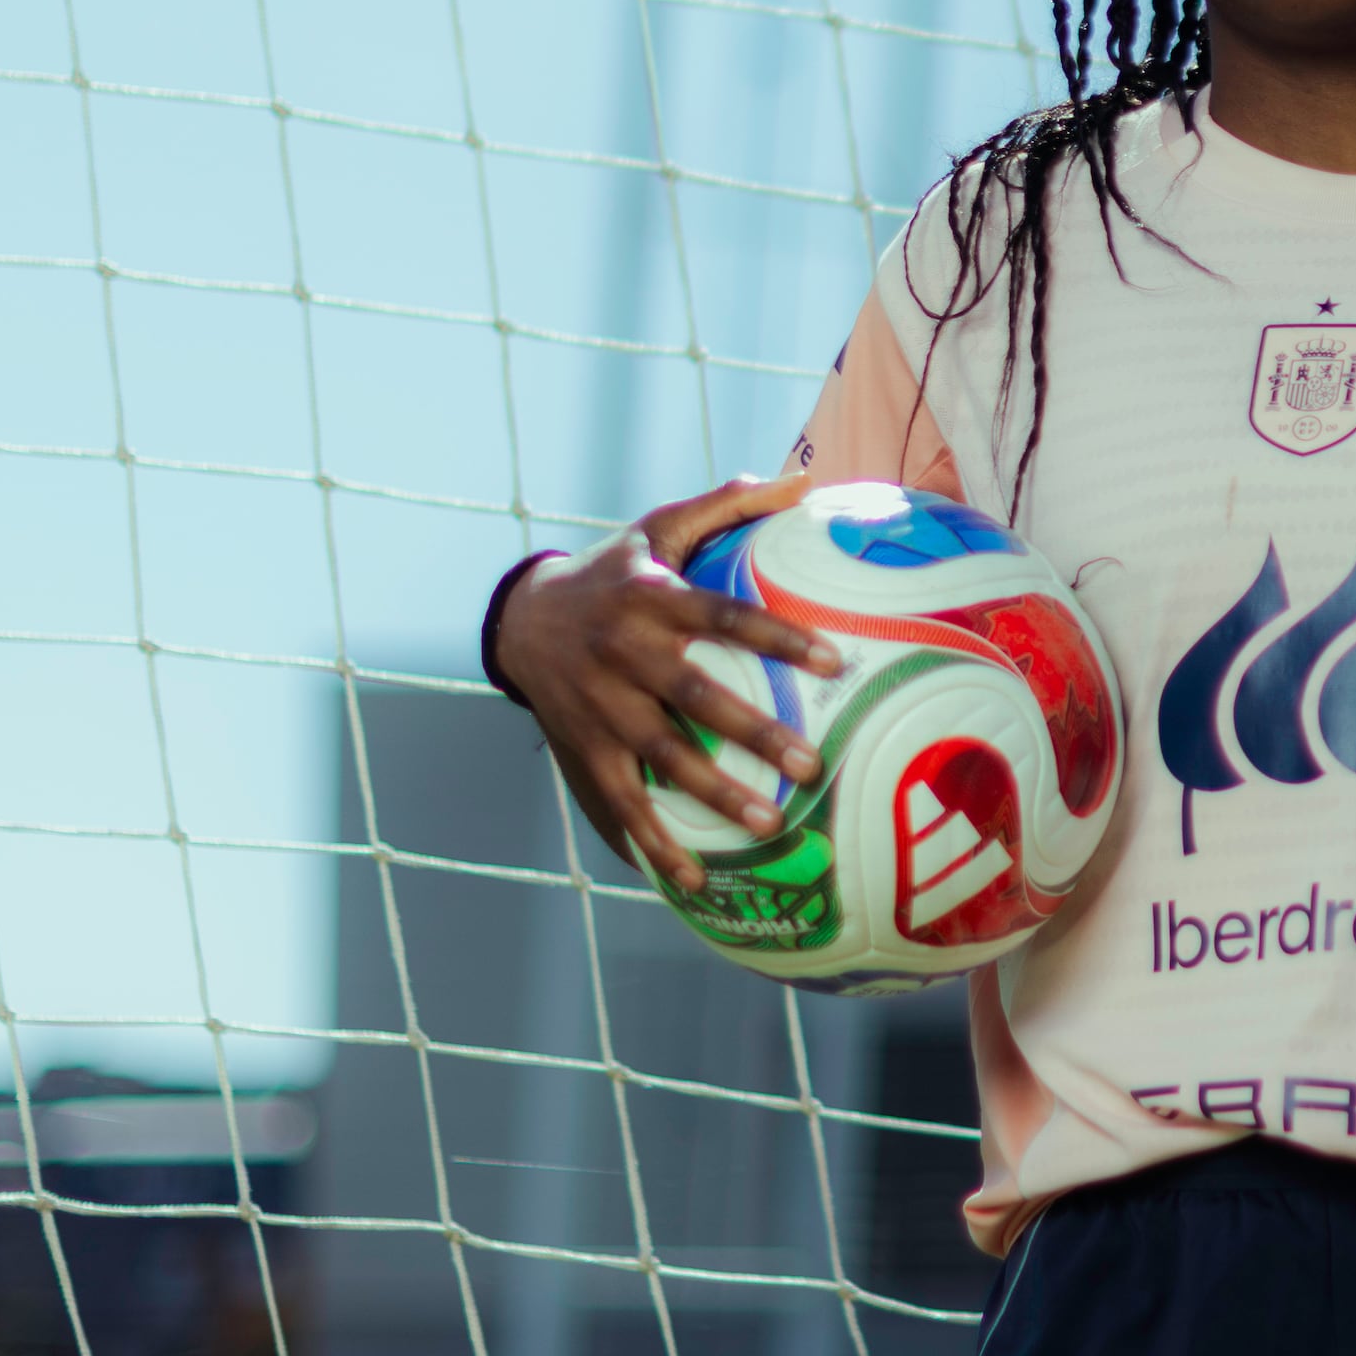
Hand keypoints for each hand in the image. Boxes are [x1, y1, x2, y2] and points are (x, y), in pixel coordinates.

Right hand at [487, 473, 829, 888]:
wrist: (521, 618)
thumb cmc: (612, 571)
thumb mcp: (657, 529)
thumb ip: (726, 504)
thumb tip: (802, 478)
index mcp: (653, 598)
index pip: (725, 616)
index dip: (777, 638)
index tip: (834, 660)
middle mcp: (625, 651)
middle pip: (697, 695)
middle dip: (754, 733)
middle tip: (811, 765)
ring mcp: (600, 703)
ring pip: (660, 754)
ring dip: (712, 795)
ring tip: (767, 825)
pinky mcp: (582, 744)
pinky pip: (620, 799)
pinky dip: (653, 841)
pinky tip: (694, 877)